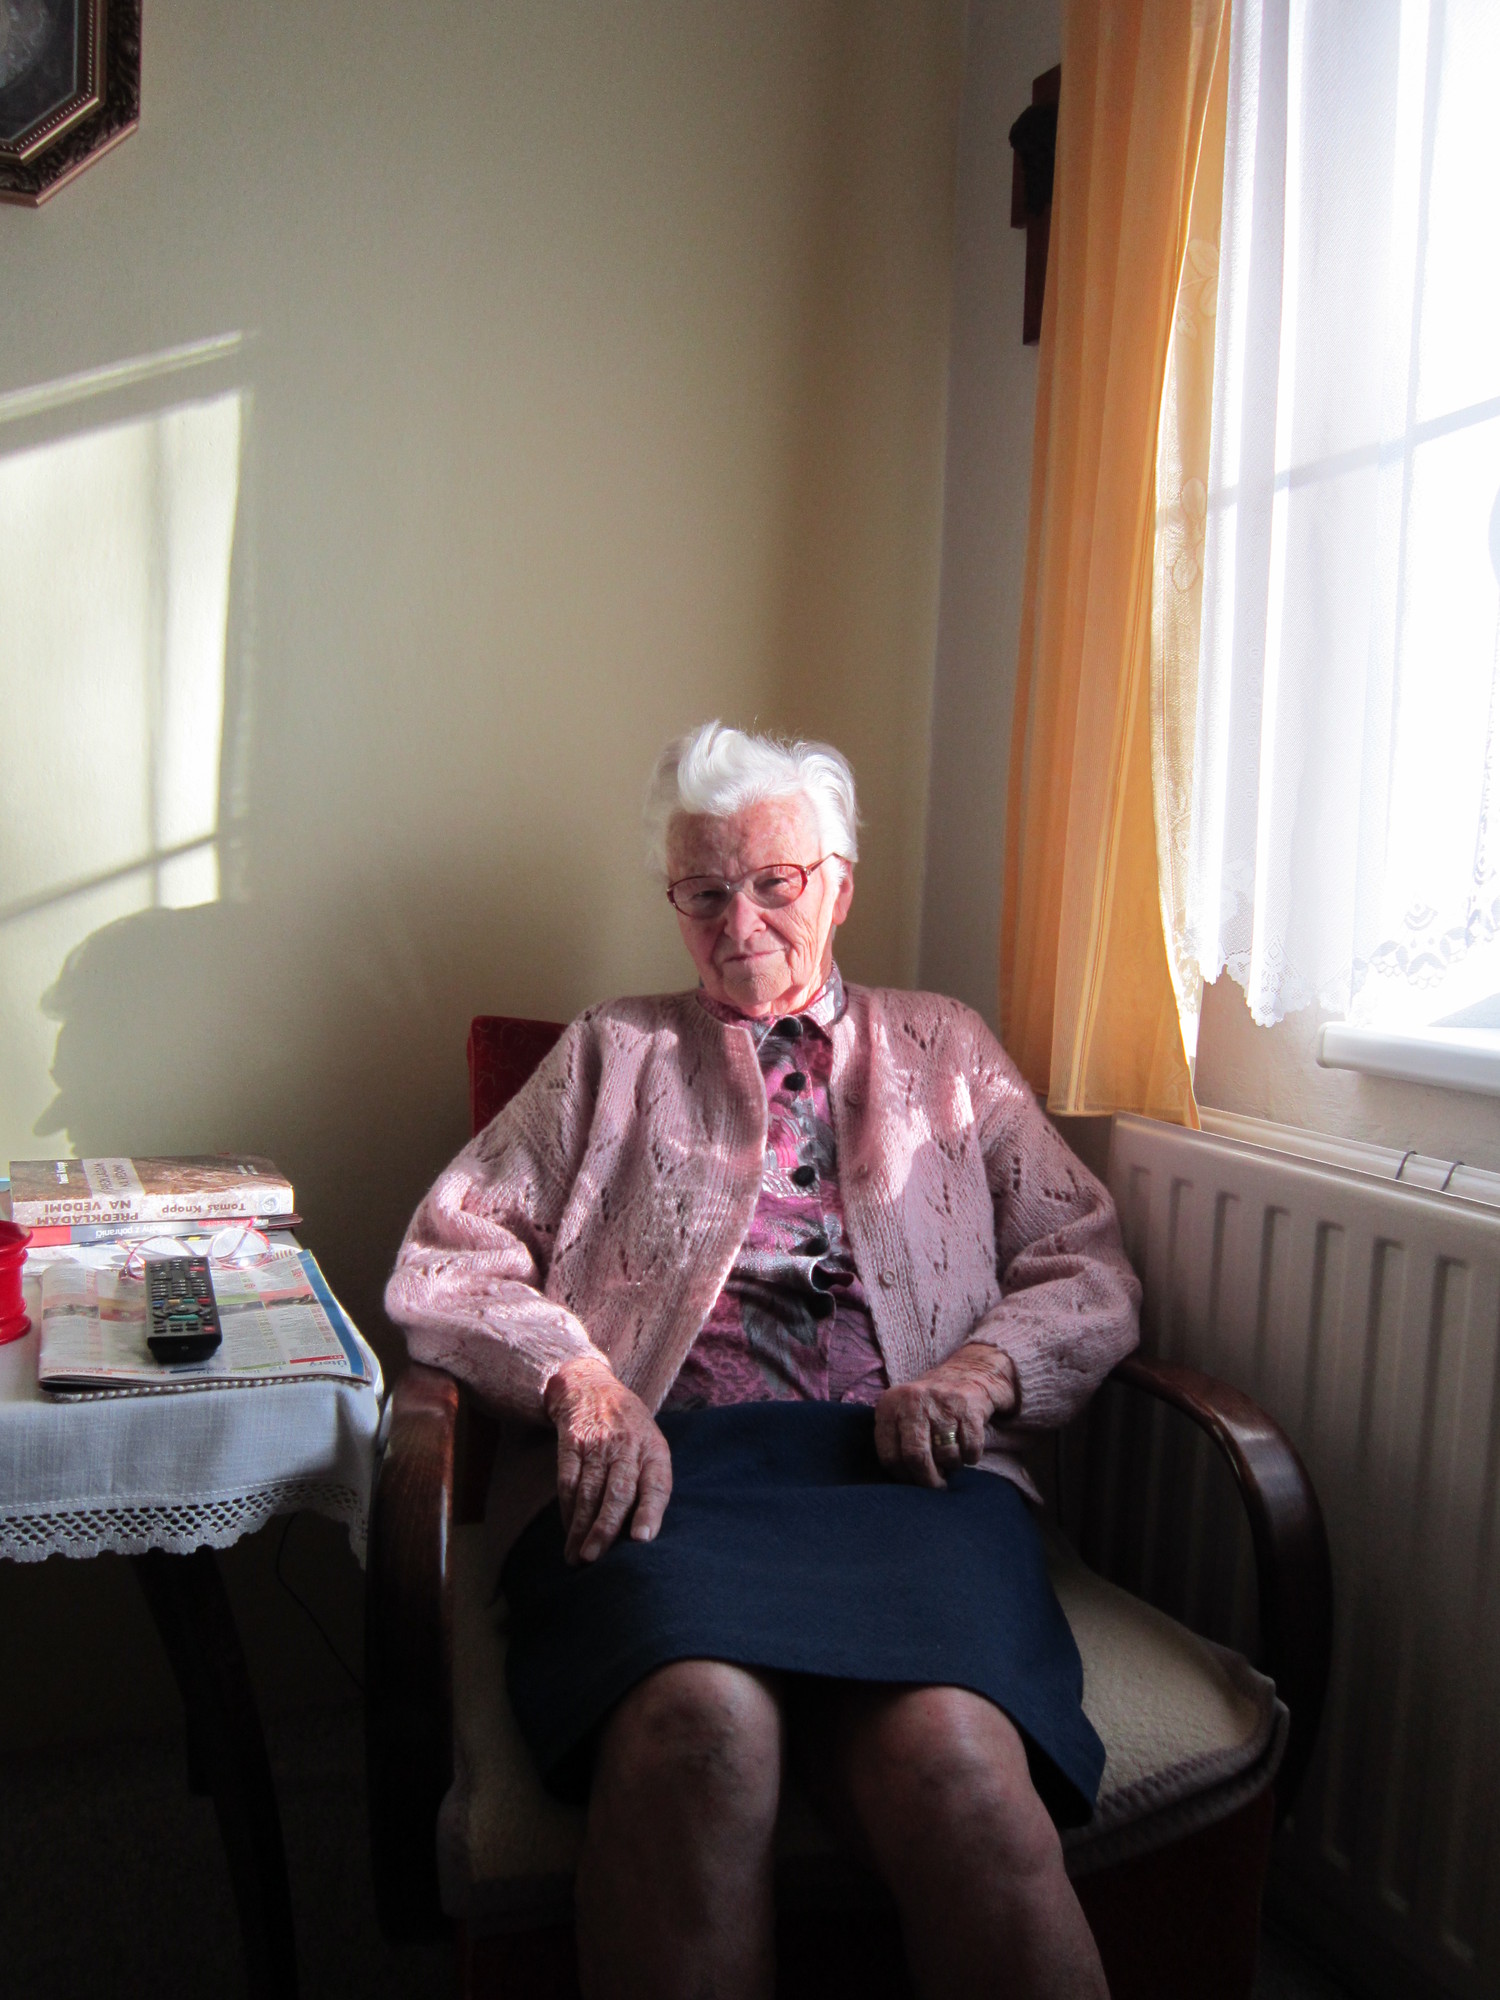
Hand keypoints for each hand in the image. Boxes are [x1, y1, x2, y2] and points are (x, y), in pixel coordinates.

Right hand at [543, 1354, 673, 1563]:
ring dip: (581, 1527)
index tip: (641, 1539)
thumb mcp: (649, 1444)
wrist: (590, 1385)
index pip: (657, 1484)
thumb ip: (650, 1481)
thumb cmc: (628, 1428)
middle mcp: (627, 1446)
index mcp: (654, 1449)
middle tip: (594, 1558)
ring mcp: (597, 1443)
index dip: (650, 1512)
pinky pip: (568, 1481)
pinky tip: (567, 1529)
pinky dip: (567, 1509)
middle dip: (605, 1529)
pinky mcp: (571, 1442)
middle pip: (618, 1493)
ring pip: (589, 1492)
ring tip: (576, 1556)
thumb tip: (643, 1535)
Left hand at [873, 1344, 1018, 1487]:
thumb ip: (895, 1442)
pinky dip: (971, 1456)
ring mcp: (941, 1403)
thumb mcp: (901, 1415)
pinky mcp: (968, 1407)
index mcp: (889, 1406)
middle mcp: (912, 1401)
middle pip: (916, 1457)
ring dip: (952, 1465)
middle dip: (928, 1480)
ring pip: (946, 1455)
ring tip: (951, 1456)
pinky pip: (970, 1449)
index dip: (903, 1477)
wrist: (967, 1373)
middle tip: (937, 1485)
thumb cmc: (929, 1406)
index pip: (889, 1456)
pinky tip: (967, 1447)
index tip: (913, 1480)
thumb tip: (904, 1484)